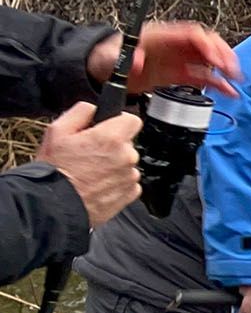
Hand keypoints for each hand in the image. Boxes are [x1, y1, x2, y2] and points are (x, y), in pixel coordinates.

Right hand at [35, 101, 142, 226]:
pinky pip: (128, 182)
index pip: (133, 120)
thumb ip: (81, 112)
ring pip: (127, 164)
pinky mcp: (130, 194)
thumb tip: (94, 108)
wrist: (54, 204)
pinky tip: (97, 185)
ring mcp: (130, 177)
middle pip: (127, 144)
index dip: (119, 122)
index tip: (109, 128)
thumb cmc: (54, 170)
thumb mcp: (57, 131)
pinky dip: (116, 182)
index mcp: (112, 138)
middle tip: (90, 155)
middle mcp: (126, 157)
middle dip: (112, 146)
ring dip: (114, 166)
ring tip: (90, 173)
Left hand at [89, 21, 241, 97]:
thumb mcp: (112, 56)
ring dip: (225, 69)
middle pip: (207, 44)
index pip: (192, 34)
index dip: (207, 45)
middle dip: (222, 55)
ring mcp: (180, 60)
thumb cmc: (108, 58)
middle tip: (232, 69)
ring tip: (236, 80)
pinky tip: (228, 91)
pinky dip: (218, 83)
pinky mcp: (180, 74)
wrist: (105, 69)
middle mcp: (175, 46)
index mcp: (162, 36)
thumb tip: (139, 60)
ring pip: (210, 60)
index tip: (215, 59)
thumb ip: (128, 57)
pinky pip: (204, 77)